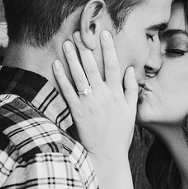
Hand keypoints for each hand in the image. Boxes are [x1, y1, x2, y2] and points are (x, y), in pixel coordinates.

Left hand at [51, 30, 137, 161]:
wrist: (107, 155)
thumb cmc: (120, 134)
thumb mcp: (131, 111)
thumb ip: (131, 89)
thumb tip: (130, 70)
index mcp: (117, 94)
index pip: (113, 66)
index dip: (108, 49)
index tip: (104, 34)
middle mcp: (102, 96)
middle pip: (93, 67)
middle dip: (86, 49)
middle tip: (79, 33)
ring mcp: (89, 103)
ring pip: (79, 76)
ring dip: (72, 58)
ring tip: (66, 44)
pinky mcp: (76, 112)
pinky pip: (67, 91)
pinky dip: (61, 77)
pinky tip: (56, 65)